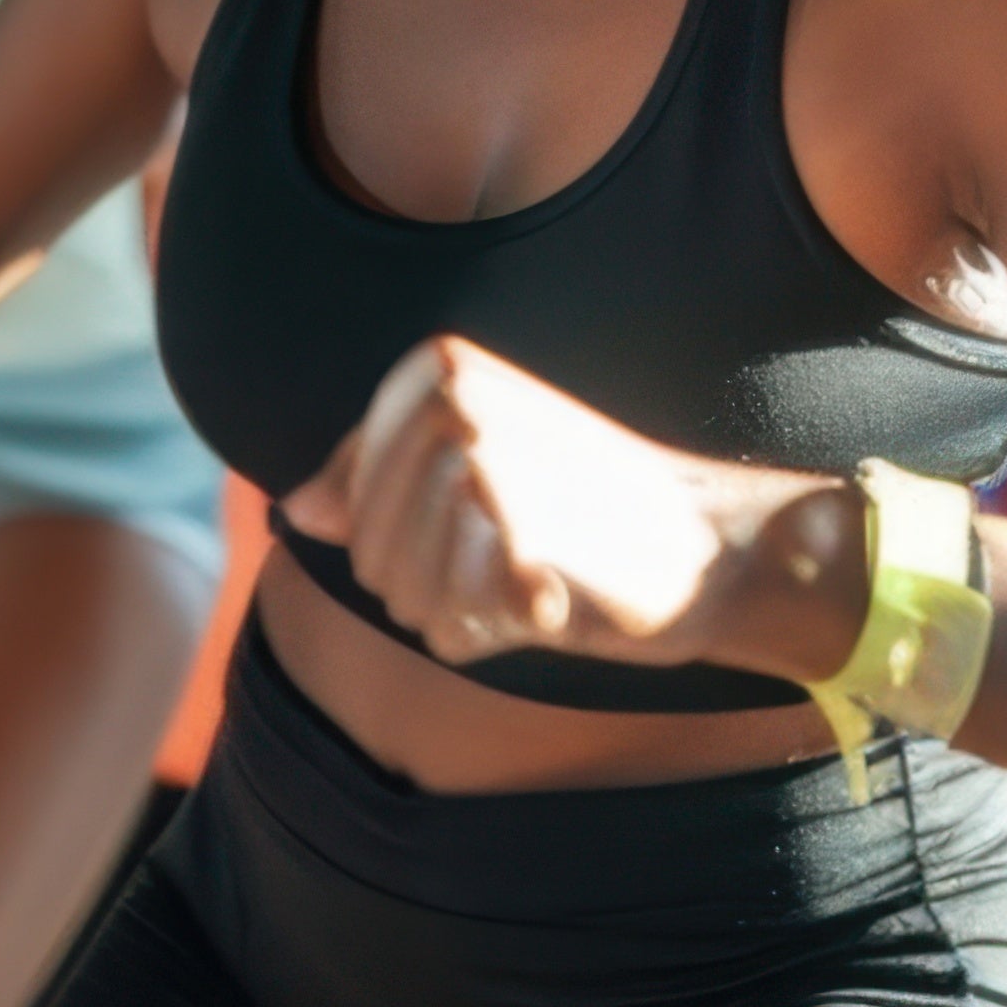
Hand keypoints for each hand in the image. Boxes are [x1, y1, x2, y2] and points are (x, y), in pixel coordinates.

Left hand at [281, 336, 832, 680]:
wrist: (712, 542)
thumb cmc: (590, 504)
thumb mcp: (479, 469)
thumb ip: (378, 483)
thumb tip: (294, 510)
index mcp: (437, 369)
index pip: (340, 499)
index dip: (391, 539)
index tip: (470, 526)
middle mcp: (455, 405)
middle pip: (365, 551)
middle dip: (419, 585)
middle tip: (502, 567)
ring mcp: (488, 469)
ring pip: (397, 595)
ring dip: (452, 613)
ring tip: (521, 580)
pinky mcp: (520, 543)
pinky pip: (448, 629)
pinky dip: (487, 637)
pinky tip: (541, 605)